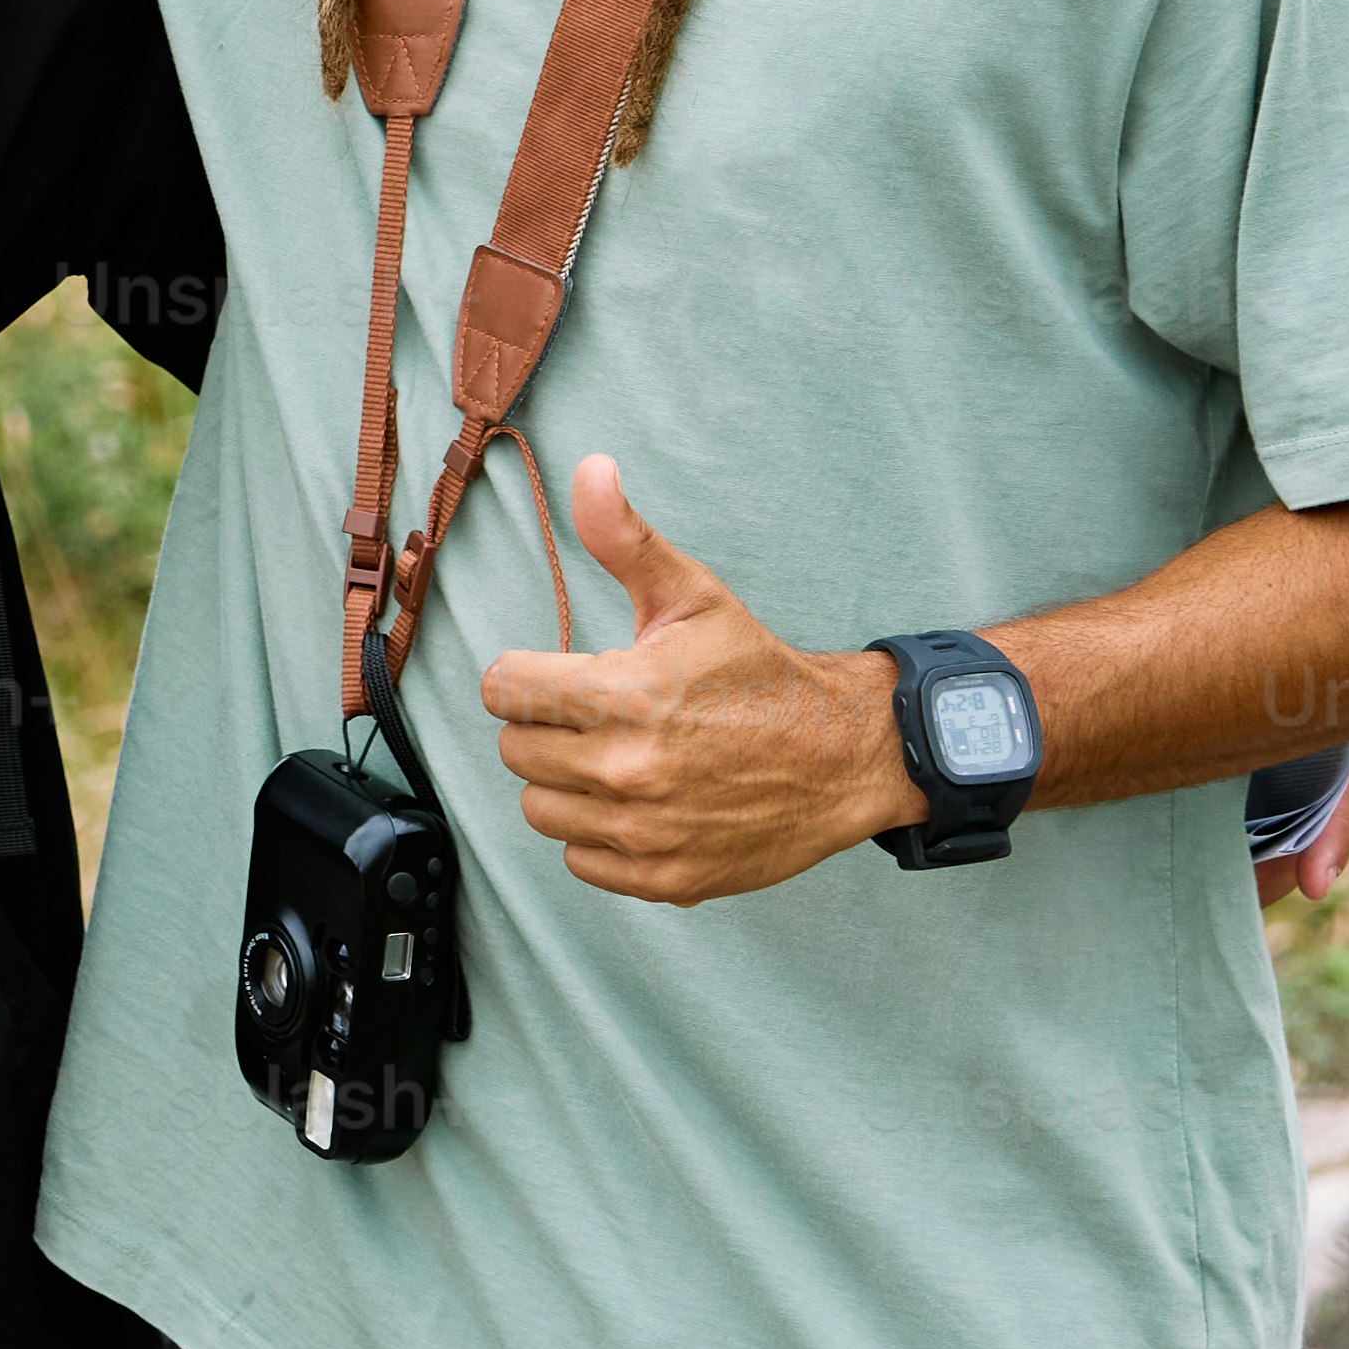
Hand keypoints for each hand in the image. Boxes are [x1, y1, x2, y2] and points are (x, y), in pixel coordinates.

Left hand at [472, 451, 922, 904]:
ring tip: (614, 757)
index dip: (524, 675)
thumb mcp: (693, 595)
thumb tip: (588, 469)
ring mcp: (646, 832)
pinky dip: (597, 836)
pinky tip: (636, 803)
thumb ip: (625, 538)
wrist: (845, 754)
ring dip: (565, 784)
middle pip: (515, 751)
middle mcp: (628, 770)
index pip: (504, 691)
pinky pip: (581, 860)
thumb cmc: (759, 671)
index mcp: (625, 695)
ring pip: (540, 809)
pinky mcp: (667, 879)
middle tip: (595, 715)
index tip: (555, 675)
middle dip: (545, 727)